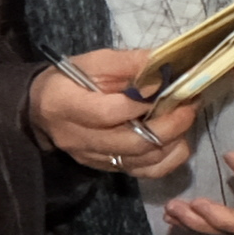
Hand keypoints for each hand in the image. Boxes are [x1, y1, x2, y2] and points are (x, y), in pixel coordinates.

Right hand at [32, 48, 205, 179]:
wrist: (43, 109)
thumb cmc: (69, 79)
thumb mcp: (94, 62)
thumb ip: (129, 63)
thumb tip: (167, 65)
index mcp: (67, 106)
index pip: (108, 113)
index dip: (142, 103)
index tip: (166, 86)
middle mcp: (79, 139)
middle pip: (132, 143)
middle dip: (170, 124)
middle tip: (190, 103)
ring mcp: (94, 159)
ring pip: (144, 161)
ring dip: (174, 140)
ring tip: (186, 116)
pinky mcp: (107, 169)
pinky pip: (145, 173)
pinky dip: (169, 159)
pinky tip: (178, 139)